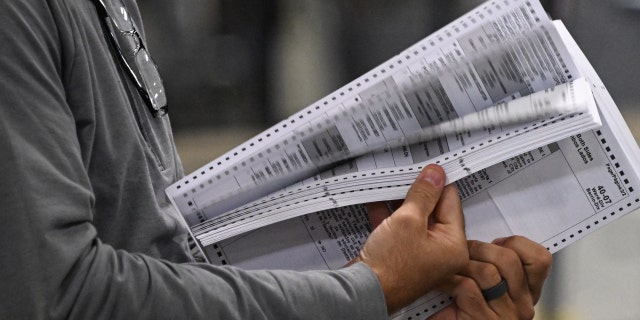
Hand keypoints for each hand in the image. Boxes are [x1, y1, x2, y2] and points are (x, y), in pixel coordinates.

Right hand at [356, 164, 468, 313]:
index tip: (426, 168)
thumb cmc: (390, 267)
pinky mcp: (401, 256)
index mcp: (453, 245)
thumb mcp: (408, 220)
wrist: (364, 291)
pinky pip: (399, 230)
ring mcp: (420, 255)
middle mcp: (441, 252)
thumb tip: (434, 175)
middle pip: (433, 210)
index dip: (437, 183)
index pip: (450, 202)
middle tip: (407, 175)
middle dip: (417, 192)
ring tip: (390, 185)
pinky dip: (389, 216)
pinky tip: (377, 201)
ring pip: (413, 219)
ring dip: (401, 202)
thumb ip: (422, 195)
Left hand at [431, 236, 551, 319]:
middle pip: (509, 259)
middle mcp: (522, 306)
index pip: (540, 259)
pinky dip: (451, 280)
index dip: (516, 243)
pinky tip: (444, 282)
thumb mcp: (491, 285)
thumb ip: (499, 265)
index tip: (496, 244)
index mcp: (528, 294)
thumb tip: (492, 241)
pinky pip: (468, 287)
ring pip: (488, 271)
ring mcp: (506, 316)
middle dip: (480, 248)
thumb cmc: (468, 307)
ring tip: (452, 266)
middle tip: (464, 250)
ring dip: (463, 263)